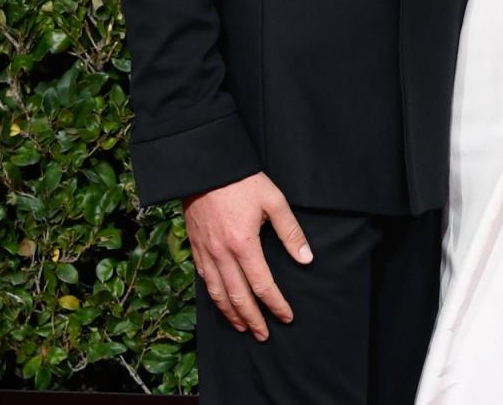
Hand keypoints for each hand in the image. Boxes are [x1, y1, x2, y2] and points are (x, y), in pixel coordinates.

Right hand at [183, 172, 311, 338]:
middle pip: (238, 297)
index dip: (276, 304)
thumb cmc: (242, 181)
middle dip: (253, 319)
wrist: (206, 167)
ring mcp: (206, 253)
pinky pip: (204, 281)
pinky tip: (221, 303)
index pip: (262, 285)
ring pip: (218, 294)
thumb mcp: (273, 200)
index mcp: (243, 244)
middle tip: (264, 335)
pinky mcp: (195, 248)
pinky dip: (214, 298)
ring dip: (231, 314)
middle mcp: (222, 254)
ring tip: (243, 327)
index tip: (286, 316)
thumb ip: (290, 232)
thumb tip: (306, 259)